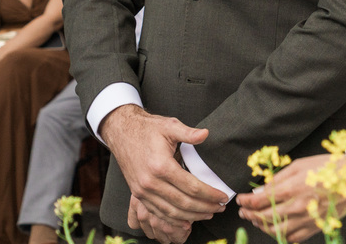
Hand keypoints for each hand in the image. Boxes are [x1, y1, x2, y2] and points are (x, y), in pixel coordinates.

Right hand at [100, 106, 226, 241]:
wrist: (122, 133)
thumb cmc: (148, 129)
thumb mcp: (169, 126)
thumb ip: (188, 132)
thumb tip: (206, 134)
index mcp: (161, 166)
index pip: (191, 187)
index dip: (210, 194)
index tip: (223, 196)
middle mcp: (150, 183)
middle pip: (183, 203)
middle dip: (205, 208)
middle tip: (220, 208)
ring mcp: (142, 191)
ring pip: (171, 212)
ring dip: (192, 216)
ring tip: (208, 214)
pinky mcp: (138, 195)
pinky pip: (158, 213)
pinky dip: (174, 220)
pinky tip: (187, 219)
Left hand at [238, 154, 345, 243]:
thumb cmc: (328, 167)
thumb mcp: (299, 165)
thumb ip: (278, 179)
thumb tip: (260, 190)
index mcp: (292, 188)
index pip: (259, 200)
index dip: (246, 202)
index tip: (240, 199)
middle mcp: (297, 207)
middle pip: (264, 217)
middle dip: (250, 214)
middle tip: (244, 211)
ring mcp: (306, 220)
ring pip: (275, 231)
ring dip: (261, 226)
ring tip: (256, 219)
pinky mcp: (314, 227)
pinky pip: (292, 238)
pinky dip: (280, 235)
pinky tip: (275, 228)